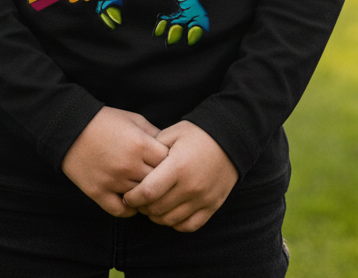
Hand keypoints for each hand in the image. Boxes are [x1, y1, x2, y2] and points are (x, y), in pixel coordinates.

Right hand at [61, 106, 167, 217]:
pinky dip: (129, 209)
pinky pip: (121, 211)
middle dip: (161, 182)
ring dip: (146, 196)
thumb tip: (171, 149)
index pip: (169, 163)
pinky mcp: (98, 193)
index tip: (169, 163)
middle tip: (161, 181)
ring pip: (141, 199)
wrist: (70, 127)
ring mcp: (113, 181)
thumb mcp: (133, 119)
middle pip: (158, 183)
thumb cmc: (104, 120)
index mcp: (140, 145)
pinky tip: (131, 201)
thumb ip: (153, 133)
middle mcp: (129, 165)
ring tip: (147, 191)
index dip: (171, 163)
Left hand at [122, 120, 238, 232]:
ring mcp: (203, 199)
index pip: (148, 192)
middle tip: (137, 201)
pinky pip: (190, 225)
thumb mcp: (173, 133)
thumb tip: (136, 164)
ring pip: (171, 220)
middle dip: (142, 207)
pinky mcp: (212, 205)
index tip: (126, 195)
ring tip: (151, 206)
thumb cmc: (198, 133)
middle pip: (157, 209)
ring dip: (156, 216)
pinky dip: (176, 223)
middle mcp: (190, 187)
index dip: (133, 197)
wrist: (230, 138)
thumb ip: (153, 149)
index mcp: (178, 167)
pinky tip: (169, 213)